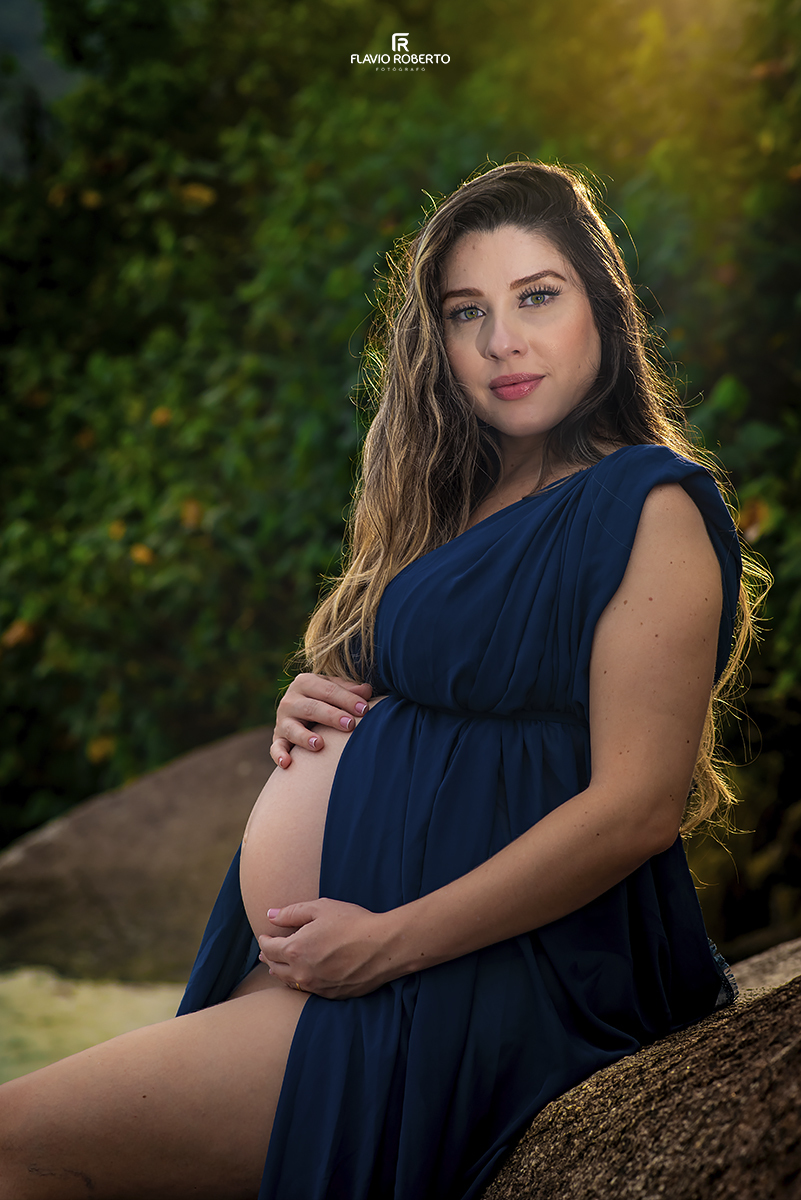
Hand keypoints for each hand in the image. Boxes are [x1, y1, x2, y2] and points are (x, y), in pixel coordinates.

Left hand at [257, 898, 399, 998]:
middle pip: (275, 967)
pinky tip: (303, 975)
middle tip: (267, 951)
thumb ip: (291, 913)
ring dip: (282, 972)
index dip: (264, 940)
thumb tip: (270, 915)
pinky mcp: (331, 995)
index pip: (268, 948)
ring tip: (279, 965)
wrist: (383, 947)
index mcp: (295, 950)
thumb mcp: (320, 908)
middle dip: (269, 957)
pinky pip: (307, 990)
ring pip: (289, 982)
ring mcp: (316, 987)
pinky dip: (300, 981)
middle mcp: (301, 973)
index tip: (265, 935)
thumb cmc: (352, 922)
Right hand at [270, 673, 372, 768]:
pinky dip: (279, 755)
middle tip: (349, 724)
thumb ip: (350, 690)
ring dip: (304, 737)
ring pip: (292, 728)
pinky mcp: (278, 738)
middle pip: (312, 708)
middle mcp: (290, 700)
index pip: (328, 690)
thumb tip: (367, 691)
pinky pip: (276, 747)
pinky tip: (286, 763)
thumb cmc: (325, 699)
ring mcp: (282, 720)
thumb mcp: (335, 690)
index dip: (347, 699)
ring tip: (319, 744)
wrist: (300, 711)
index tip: (364, 709)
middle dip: (331, 716)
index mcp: (305, 682)